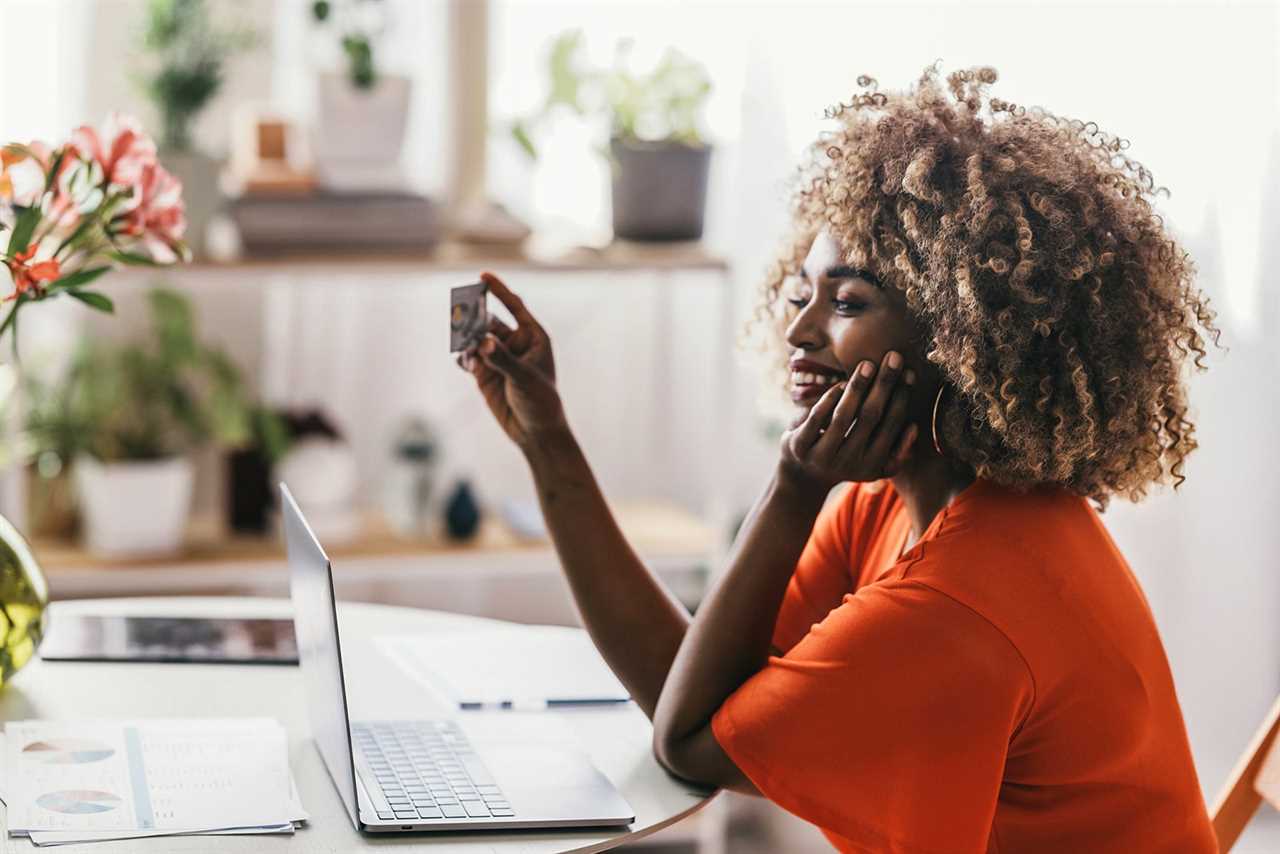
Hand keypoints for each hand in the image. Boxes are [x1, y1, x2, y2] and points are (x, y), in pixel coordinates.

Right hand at [457, 271, 565, 449]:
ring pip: (475, 338)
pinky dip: (464, 357)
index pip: (514, 306)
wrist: (535, 431)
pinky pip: (468, 358)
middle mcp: (514, 343)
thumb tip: (483, 342)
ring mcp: (498, 358)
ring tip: (462, 342)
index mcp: (533, 337)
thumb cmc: (541, 401)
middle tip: (461, 312)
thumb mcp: (524, 378)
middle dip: (475, 316)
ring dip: (466, 337)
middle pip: (489, 321)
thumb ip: (503, 359)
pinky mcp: (484, 374)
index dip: (499, 290)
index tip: (482, 275)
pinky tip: (465, 361)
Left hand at [777, 350, 918, 496]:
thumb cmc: (846, 459)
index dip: (901, 398)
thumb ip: (895, 453)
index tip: (909, 373)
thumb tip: (913, 428)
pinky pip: (817, 417)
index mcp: (871, 467)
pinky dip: (830, 398)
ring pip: (843, 416)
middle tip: (894, 358)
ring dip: (858, 387)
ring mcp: (822, 456)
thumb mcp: (872, 466)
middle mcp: (848, 464)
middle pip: (870, 417)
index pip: (891, 426)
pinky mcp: (799, 447)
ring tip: (867, 365)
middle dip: (884, 385)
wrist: (804, 476)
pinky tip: (841, 384)